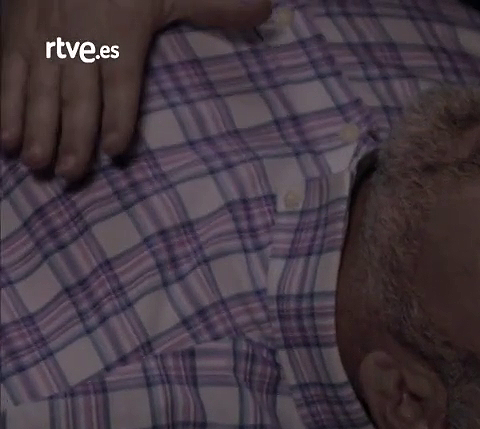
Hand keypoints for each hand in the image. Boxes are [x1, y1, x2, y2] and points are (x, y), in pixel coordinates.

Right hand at [0, 0, 270, 181]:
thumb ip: (217, 7)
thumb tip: (268, 11)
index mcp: (120, 35)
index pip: (120, 84)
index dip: (117, 117)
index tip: (115, 149)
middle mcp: (79, 42)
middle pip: (75, 96)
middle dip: (72, 137)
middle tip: (71, 174)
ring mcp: (43, 40)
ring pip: (38, 91)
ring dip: (36, 130)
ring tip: (37, 165)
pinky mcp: (16, 35)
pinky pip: (9, 76)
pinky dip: (7, 109)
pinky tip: (6, 140)